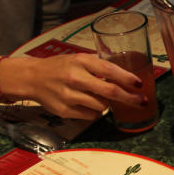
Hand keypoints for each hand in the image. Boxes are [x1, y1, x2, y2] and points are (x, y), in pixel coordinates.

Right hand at [3, 53, 147, 119]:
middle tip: (141, 101)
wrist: (32, 78)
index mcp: (80, 61)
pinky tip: (89, 104)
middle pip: (109, 92)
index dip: (127, 79)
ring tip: (103, 98)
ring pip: (101, 106)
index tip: (139, 84)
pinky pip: (90, 115)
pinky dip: (95, 112)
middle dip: (129, 98)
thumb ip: (98, 66)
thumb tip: (126, 77)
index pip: (109, 70)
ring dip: (109, 105)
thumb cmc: (60, 67)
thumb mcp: (78, 59)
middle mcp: (75, 78)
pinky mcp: (64, 111)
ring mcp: (69, 96)